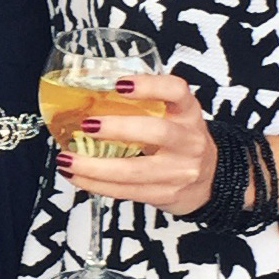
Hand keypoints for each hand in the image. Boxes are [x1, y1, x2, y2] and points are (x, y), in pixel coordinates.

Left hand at [55, 73, 215, 214]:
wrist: (211, 180)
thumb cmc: (180, 140)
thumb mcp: (173, 115)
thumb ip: (143, 104)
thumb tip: (87, 93)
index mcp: (188, 112)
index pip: (177, 91)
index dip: (150, 85)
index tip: (120, 84)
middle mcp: (188, 140)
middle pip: (157, 133)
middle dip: (118, 129)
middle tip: (87, 125)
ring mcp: (179, 171)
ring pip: (135, 170)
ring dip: (95, 167)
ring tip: (67, 160)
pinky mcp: (166, 195)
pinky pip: (127, 191)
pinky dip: (96, 185)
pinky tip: (76, 177)